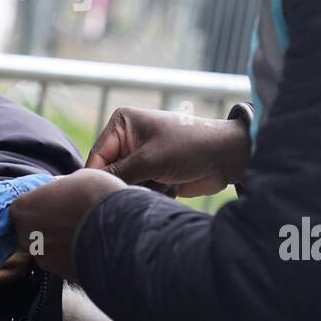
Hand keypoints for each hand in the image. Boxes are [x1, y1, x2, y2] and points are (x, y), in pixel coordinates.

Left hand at [9, 169, 126, 281]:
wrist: (117, 231)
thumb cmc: (94, 197)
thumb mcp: (76, 178)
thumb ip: (61, 188)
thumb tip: (64, 191)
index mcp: (22, 209)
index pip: (23, 207)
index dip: (42, 204)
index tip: (57, 202)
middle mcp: (25, 236)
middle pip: (33, 230)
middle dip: (49, 226)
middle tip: (72, 217)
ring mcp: (43, 259)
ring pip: (49, 249)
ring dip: (62, 243)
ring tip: (85, 233)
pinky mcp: (61, 276)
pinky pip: (64, 263)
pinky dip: (74, 257)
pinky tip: (90, 247)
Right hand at [86, 107, 249, 197]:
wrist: (227, 156)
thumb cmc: (189, 147)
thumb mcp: (150, 159)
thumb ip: (119, 173)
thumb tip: (93, 187)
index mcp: (122, 124)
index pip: (96, 157)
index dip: (98, 178)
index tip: (103, 197)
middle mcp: (128, 139)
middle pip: (110, 172)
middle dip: (124, 184)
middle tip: (143, 187)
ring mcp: (141, 157)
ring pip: (125, 184)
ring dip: (140, 190)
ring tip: (161, 183)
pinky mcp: (154, 172)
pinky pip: (140, 190)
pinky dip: (151, 193)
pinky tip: (170, 187)